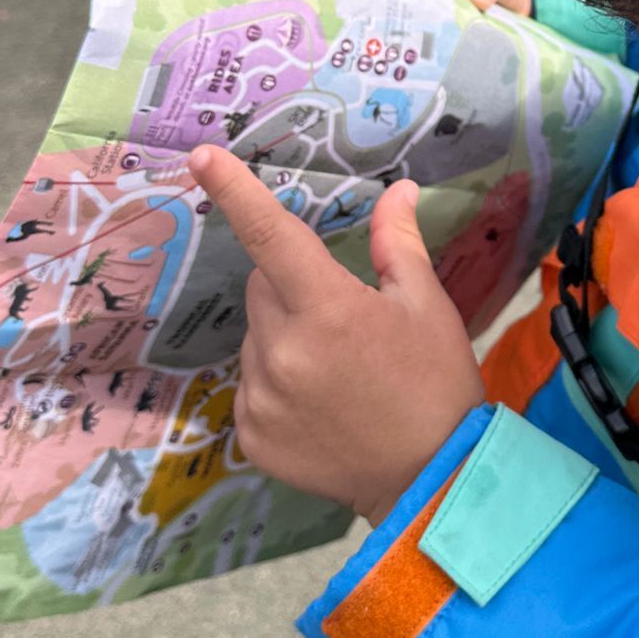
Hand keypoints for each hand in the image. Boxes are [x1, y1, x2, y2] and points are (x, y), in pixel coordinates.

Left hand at [189, 147, 485, 522]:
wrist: (432, 481)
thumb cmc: (438, 385)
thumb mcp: (426, 306)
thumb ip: (398, 244)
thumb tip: (397, 191)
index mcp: (327, 308)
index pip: (271, 236)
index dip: (234, 191)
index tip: (201, 156)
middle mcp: (282, 351)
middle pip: (263, 288)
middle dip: (294, 289)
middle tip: (346, 321)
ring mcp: (261, 397)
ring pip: (256, 339)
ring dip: (286, 340)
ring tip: (340, 375)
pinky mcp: (252, 435)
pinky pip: (252, 388)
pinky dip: (278, 387)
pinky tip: (322, 408)